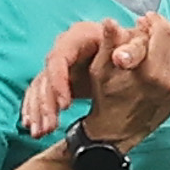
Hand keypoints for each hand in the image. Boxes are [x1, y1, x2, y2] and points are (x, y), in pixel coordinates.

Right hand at [19, 16, 122, 132]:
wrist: (126, 48)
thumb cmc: (131, 44)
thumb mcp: (136, 44)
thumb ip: (132, 49)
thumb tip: (121, 58)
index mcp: (79, 37)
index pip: (59, 58)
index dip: (58, 82)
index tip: (65, 105)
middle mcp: (63, 49)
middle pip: (46, 76)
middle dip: (45, 103)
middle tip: (49, 127)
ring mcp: (58, 65)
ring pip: (39, 88)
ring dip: (38, 111)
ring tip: (40, 132)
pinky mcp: (56, 78)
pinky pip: (39, 94)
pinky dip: (35, 110)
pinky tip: (33, 126)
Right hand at [84, 15, 169, 143]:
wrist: (117, 131)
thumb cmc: (106, 98)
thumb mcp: (101, 70)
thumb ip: (109, 44)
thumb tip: (111, 21)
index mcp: (150, 73)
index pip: (162, 33)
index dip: (153, 21)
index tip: (143, 20)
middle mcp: (169, 81)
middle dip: (161, 28)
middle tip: (148, 27)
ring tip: (154, 39)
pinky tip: (164, 52)